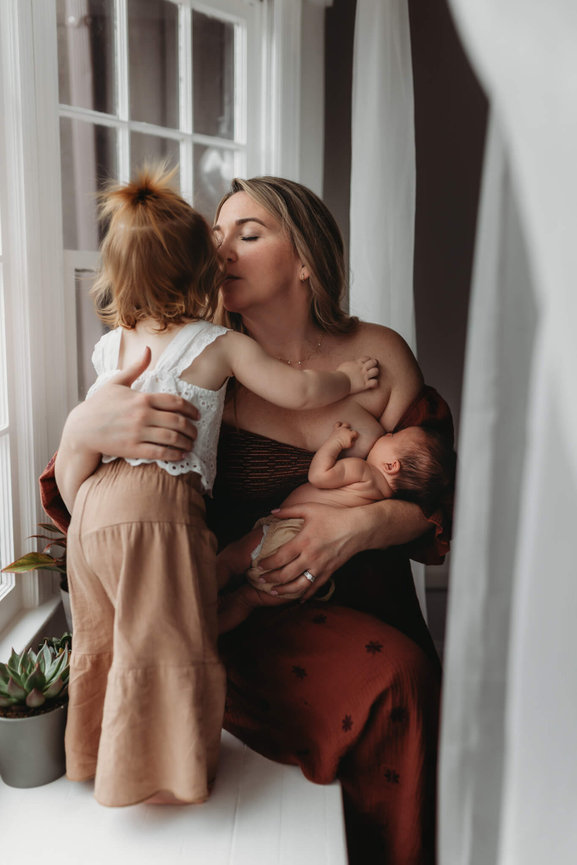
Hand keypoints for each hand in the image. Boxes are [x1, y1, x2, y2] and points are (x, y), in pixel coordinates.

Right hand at [64, 348, 199, 461]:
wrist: (81, 429)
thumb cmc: (99, 405)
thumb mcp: (116, 382)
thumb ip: (136, 368)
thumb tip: (148, 349)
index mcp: (142, 397)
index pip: (175, 402)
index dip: (191, 409)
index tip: (197, 415)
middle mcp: (142, 414)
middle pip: (177, 421)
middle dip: (192, 428)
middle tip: (196, 432)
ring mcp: (138, 432)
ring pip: (172, 438)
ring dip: (186, 442)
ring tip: (191, 444)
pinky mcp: (133, 449)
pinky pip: (160, 452)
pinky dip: (174, 454)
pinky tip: (181, 455)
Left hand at [252, 501, 374, 601]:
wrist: (358, 528)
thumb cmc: (333, 516)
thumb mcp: (310, 509)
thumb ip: (289, 511)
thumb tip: (271, 512)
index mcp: (303, 541)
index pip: (279, 557)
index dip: (267, 564)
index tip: (258, 566)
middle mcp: (310, 557)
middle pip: (285, 574)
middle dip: (271, 579)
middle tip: (260, 580)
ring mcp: (320, 567)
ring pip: (298, 585)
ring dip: (284, 591)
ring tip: (273, 592)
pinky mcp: (329, 572)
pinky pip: (315, 588)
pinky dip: (305, 595)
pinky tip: (298, 599)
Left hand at [328, 421, 358, 449]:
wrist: (334, 443)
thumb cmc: (342, 445)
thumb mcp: (350, 445)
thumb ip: (352, 443)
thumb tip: (353, 441)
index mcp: (350, 434)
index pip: (355, 433)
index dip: (356, 435)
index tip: (355, 437)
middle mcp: (346, 430)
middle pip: (350, 429)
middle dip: (351, 431)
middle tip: (350, 433)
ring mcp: (341, 428)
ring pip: (345, 424)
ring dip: (346, 425)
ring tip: (347, 425)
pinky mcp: (336, 429)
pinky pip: (337, 424)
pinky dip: (338, 423)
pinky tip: (339, 424)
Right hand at [337, 356, 378, 394]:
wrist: (338, 382)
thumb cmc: (339, 374)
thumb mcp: (344, 366)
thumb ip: (349, 365)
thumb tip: (349, 366)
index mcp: (357, 363)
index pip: (367, 358)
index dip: (368, 360)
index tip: (365, 364)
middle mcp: (362, 369)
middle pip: (374, 362)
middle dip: (374, 365)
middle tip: (370, 369)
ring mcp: (364, 376)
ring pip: (376, 371)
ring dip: (375, 373)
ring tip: (371, 376)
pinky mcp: (364, 385)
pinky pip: (375, 382)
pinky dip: (374, 383)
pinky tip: (371, 384)